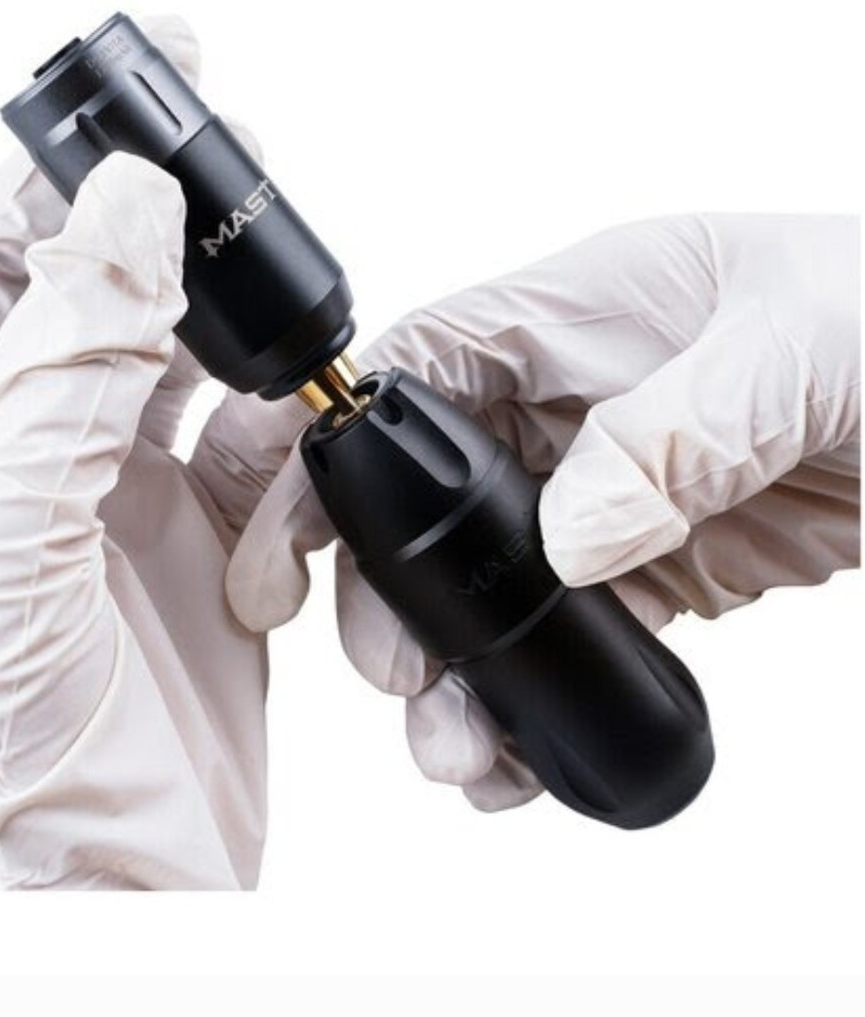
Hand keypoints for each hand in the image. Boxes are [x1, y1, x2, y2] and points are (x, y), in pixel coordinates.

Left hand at [0, 19, 266, 888]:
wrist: (78, 904)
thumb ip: (64, 368)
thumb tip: (125, 214)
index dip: (58, 175)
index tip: (132, 98)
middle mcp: (23, 459)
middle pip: (101, 298)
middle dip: (162, 229)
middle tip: (229, 154)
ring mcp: (118, 506)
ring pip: (190, 370)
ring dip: (235, 332)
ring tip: (278, 289)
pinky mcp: (207, 556)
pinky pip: (259, 456)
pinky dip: (286, 429)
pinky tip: (299, 414)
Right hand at [192, 215, 859, 810]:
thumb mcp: (785, 344)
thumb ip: (671, 432)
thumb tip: (571, 534)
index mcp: (566, 319)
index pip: (410, 374)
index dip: (326, 447)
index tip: (287, 538)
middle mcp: (566, 407)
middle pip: (422, 500)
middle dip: (379, 590)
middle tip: (389, 672)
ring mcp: (604, 496)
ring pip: (484, 589)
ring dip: (451, 671)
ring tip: (453, 749)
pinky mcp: (652, 570)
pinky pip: (565, 640)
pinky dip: (530, 701)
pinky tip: (518, 754)